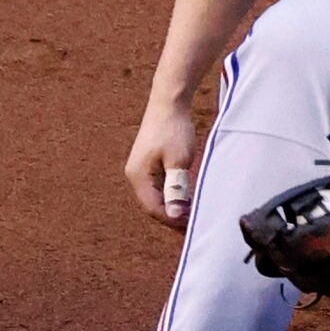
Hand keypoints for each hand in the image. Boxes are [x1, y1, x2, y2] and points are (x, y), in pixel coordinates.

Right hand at [125, 98, 198, 229]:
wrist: (169, 103)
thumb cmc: (174, 130)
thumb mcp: (178, 161)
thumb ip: (175, 188)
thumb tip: (173, 214)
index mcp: (138, 176)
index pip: (153, 208)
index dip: (171, 220)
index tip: (191, 226)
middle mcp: (135, 175)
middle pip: (153, 204)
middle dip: (172, 216)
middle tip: (194, 225)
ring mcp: (141, 169)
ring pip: (156, 196)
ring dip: (173, 206)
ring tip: (192, 215)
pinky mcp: (149, 164)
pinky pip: (159, 186)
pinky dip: (173, 195)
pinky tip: (187, 198)